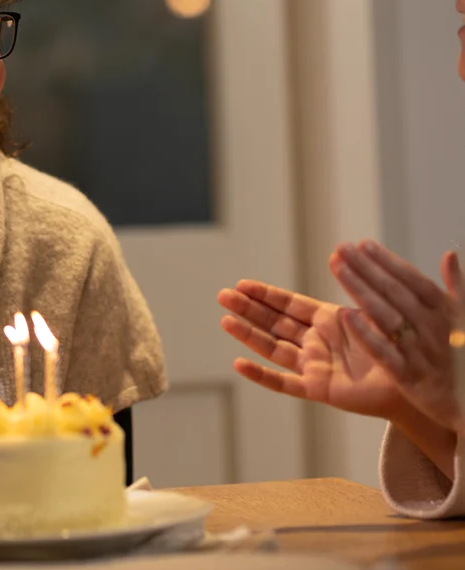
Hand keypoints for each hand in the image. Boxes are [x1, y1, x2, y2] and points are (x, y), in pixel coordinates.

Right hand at [218, 280, 412, 420]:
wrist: (416, 385)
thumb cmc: (401, 348)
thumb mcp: (380, 311)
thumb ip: (361, 286)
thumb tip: (344, 251)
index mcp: (328, 321)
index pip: (289, 304)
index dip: (265, 294)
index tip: (242, 284)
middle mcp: (315, 342)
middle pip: (274, 322)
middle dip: (248, 308)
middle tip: (223, 295)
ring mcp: (313, 365)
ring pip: (273, 348)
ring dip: (248, 334)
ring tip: (225, 320)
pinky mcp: (317, 389)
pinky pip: (284, 383)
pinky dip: (261, 375)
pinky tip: (240, 364)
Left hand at [329, 241, 461, 431]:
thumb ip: (457, 288)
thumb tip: (449, 254)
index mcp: (447, 315)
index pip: (415, 282)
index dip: (389, 262)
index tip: (363, 244)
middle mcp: (433, 330)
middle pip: (395, 293)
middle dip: (367, 269)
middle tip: (340, 248)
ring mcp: (420, 353)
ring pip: (386, 317)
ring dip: (360, 290)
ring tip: (337, 268)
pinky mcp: (408, 378)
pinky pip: (384, 353)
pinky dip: (366, 334)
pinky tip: (344, 315)